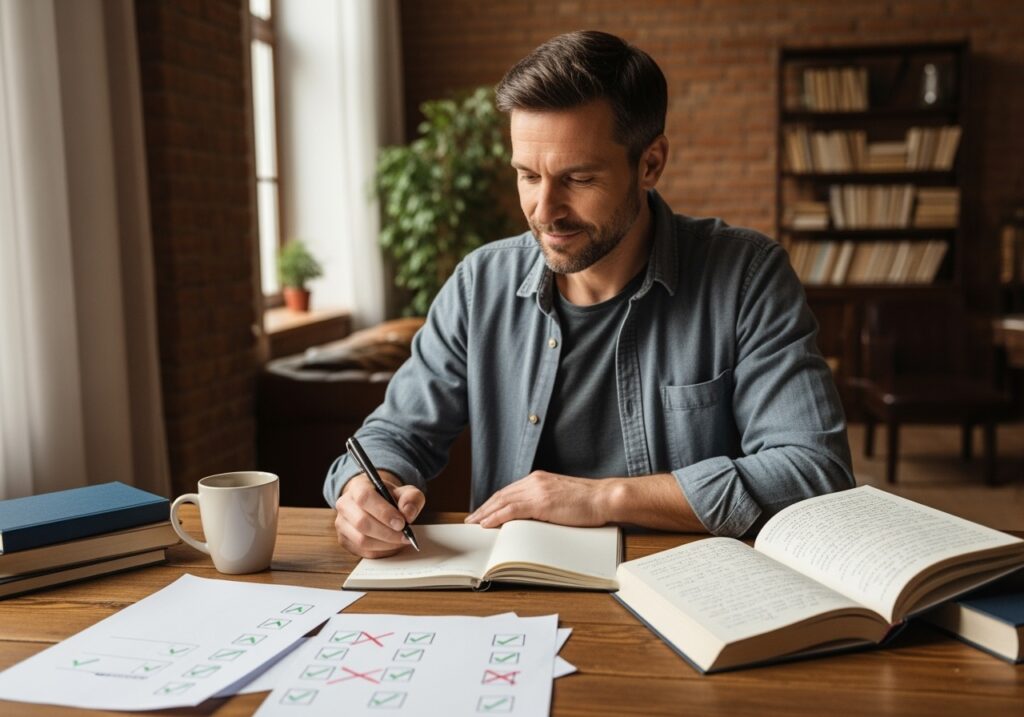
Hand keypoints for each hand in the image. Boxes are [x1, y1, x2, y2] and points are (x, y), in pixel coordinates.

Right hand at [334, 471, 424, 557]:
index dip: (384, 512)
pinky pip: (362, 551)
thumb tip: (408, 513)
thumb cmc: (389, 497)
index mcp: (358, 487)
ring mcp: (341, 523)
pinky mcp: (344, 540)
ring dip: (385, 544)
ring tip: (400, 540)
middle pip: (362, 523)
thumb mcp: (405, 492)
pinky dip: (381, 551)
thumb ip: (411, 498)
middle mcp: (345, 504)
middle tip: (405, 536)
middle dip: (387, 533)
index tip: (401, 523)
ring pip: (361, 540)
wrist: (376, 504)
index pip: (365, 498)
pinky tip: (392, 545)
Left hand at [464, 471, 611, 528]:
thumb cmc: (589, 502)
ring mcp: (537, 490)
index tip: (483, 511)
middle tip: (471, 519)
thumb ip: (544, 503)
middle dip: (485, 508)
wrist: (604, 498)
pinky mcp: (541, 502)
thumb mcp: (561, 499)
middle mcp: (534, 481)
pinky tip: (487, 524)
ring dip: (486, 514)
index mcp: (539, 479)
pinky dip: (496, 517)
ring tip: (474, 524)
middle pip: (502, 495)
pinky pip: (511, 510)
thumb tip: (531, 517)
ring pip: (503, 502)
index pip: (509, 491)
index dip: (494, 502)